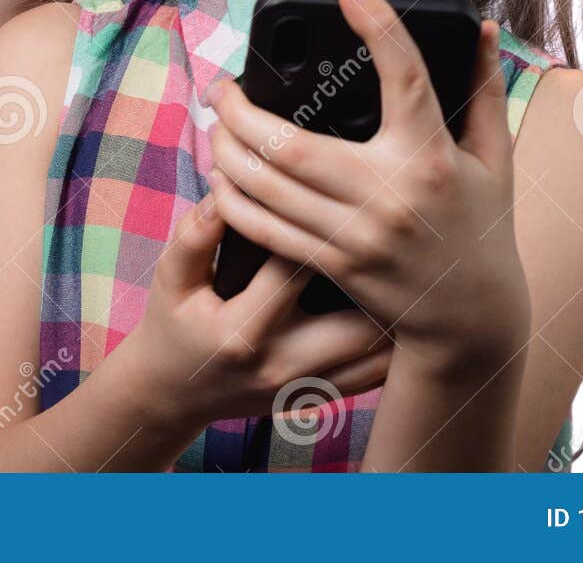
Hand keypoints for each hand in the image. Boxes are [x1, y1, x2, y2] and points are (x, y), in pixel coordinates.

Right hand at [111, 187, 394, 431]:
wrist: (172, 394)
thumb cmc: (173, 324)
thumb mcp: (172, 277)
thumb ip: (196, 234)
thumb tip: (224, 185)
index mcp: (242, 333)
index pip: (295, 271)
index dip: (322, 229)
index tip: (342, 195)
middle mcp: (280, 366)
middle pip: (359, 324)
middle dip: (381, 278)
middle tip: (397, 233)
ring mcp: (304, 388)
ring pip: (379, 356)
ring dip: (398, 312)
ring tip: (410, 266)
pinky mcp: (318, 398)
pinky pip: (376, 376)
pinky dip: (395, 343)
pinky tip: (402, 305)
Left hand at [202, 0, 530, 371]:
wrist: (472, 321)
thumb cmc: (483, 227)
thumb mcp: (493, 159)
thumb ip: (482, 91)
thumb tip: (481, 27)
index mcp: (432, 158)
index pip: (405, 80)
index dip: (380, 29)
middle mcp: (389, 196)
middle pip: (291, 145)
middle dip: (241, 111)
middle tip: (223, 87)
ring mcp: (356, 236)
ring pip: (266, 187)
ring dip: (226, 152)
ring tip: (214, 125)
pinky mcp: (333, 265)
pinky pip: (265, 230)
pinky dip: (233, 200)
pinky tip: (221, 176)